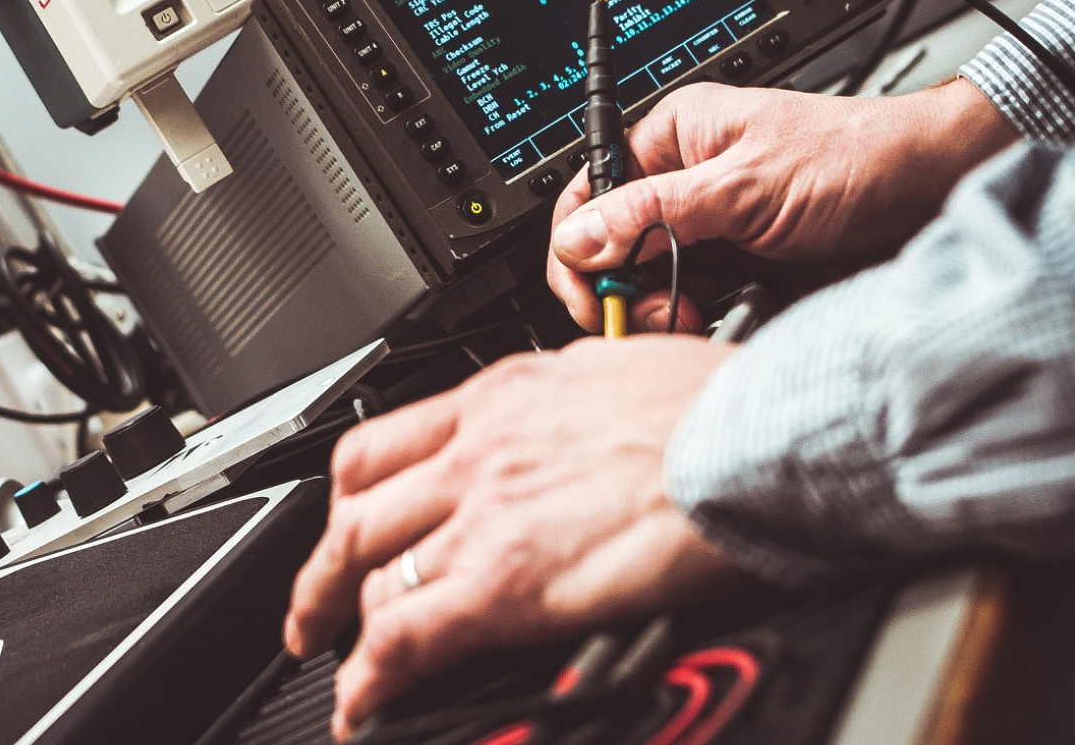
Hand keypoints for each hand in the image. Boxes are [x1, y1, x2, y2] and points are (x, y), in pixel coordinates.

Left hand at [283, 336, 751, 739]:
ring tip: (334, 655)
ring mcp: (483, 516)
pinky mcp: (503, 584)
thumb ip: (572, 403)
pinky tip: (361, 706)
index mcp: (504, 396)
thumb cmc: (722, 402)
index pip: (386, 443)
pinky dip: (370, 679)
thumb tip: (575, 422)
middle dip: (324, 565)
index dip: (351, 495)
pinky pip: (404, 638)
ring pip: (370, 571)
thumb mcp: (619, 369)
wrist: (761, 429)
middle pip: (357, 509)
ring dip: (341, 619)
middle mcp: (477, 449)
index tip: (346, 519)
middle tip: (312, 603)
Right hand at [548, 80, 1017, 331]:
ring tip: (689, 320)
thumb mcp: (742, 187)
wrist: (936, 192)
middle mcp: (684, 180)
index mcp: (671, 138)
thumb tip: (579, 238)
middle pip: (613, 245)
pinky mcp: (740, 264)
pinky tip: (711, 322)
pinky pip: (694, 297)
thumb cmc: (855, 159)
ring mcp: (713, 224)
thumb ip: (653, 214)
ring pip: (650, 278)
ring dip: (661, 307)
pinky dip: (695, 317)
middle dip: (624, 286)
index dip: (578, 247)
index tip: (592, 293)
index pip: (588, 194)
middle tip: (650, 315)